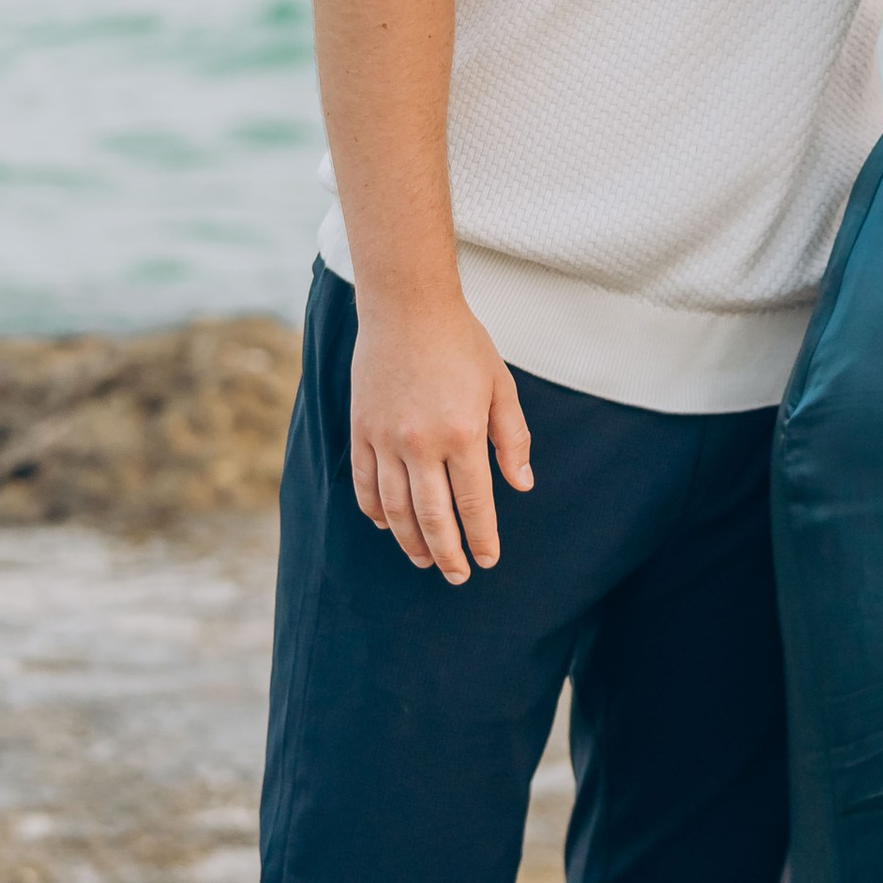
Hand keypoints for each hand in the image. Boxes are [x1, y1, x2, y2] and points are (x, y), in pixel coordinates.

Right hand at [348, 289, 532, 582]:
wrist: (406, 306)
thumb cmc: (461, 343)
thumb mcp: (500, 386)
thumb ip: (512, 439)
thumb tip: (522, 486)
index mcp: (462, 432)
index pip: (474, 503)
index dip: (481, 537)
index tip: (487, 561)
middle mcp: (421, 442)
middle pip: (432, 516)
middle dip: (447, 552)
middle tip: (456, 576)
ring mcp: (385, 438)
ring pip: (395, 508)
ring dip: (410, 540)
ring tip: (424, 559)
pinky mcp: (361, 430)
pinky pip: (364, 483)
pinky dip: (375, 510)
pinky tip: (387, 526)